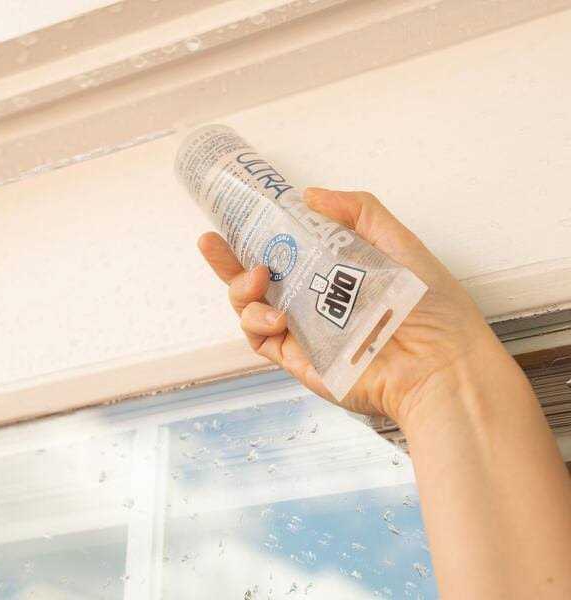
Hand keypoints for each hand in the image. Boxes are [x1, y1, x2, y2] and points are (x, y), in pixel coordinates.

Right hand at [198, 188, 501, 426]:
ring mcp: (302, 329)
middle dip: (227, 259)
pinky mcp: (297, 358)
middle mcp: (312, 299)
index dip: (261, 232)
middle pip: (257, 277)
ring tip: (256, 279)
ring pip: (250, 307)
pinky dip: (255, 323)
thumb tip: (310, 194)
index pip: (288, 248)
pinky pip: (259, 338)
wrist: (438, 363)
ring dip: (240, 289)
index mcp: (333, 270)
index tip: (242, 215)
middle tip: (211, 241)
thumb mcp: (397, 242)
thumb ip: (358, 211)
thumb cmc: (429, 305)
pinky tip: (274, 316)